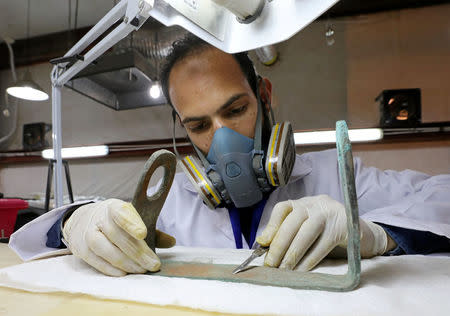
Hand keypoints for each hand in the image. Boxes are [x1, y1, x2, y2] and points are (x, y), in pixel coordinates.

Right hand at [62, 199, 174, 275]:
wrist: (83, 220)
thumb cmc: (114, 221)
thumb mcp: (132, 218)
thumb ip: (152, 230)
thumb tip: (171, 242)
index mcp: (114, 207)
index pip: (122, 213)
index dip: (131, 223)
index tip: (143, 233)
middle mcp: (99, 218)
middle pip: (118, 236)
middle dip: (138, 252)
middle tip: (153, 264)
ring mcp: (89, 234)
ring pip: (107, 250)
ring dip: (126, 262)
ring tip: (142, 270)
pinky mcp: (82, 249)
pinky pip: (97, 261)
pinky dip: (112, 269)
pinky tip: (125, 273)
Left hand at [256, 195, 388, 270]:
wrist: (363, 235)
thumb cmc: (329, 234)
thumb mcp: (307, 230)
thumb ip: (288, 234)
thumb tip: (263, 244)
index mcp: (304, 203)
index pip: (283, 208)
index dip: (271, 226)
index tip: (263, 243)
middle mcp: (316, 203)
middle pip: (293, 222)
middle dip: (279, 245)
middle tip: (271, 265)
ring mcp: (331, 212)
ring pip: (307, 233)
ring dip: (293, 254)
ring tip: (284, 270)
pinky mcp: (345, 226)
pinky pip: (323, 244)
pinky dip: (310, 259)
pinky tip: (302, 270)